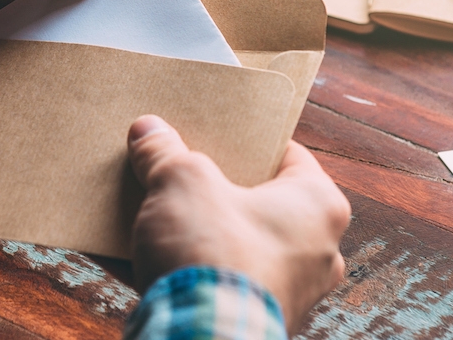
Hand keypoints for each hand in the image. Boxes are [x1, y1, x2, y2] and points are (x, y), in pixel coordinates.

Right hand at [126, 115, 351, 330]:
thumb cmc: (213, 255)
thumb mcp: (180, 182)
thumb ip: (164, 152)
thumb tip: (148, 131)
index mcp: (319, 206)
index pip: (286, 155)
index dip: (244, 140)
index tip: (212, 133)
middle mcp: (316, 251)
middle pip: (258, 203)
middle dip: (214, 188)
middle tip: (179, 170)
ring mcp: (288, 291)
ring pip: (236, 246)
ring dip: (196, 231)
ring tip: (151, 212)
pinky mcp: (255, 320)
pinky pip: (217, 283)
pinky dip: (184, 270)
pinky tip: (133, 256)